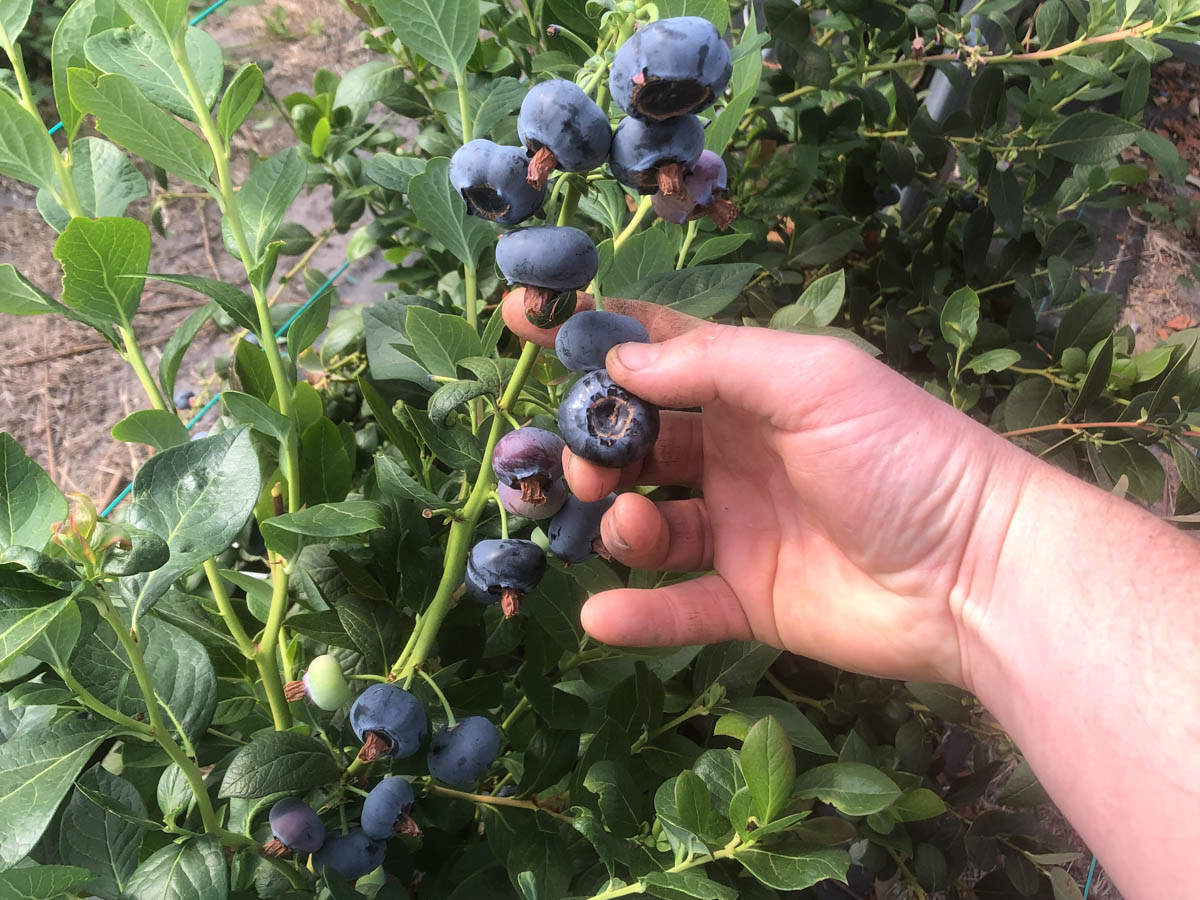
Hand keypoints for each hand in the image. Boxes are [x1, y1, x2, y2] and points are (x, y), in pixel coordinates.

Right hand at [503, 290, 1029, 687]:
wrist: (977, 572)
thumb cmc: (901, 454)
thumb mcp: (810, 379)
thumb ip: (711, 363)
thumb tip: (617, 360)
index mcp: (752, 388)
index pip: (658, 351)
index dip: (594, 338)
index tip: (525, 323)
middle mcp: (736, 453)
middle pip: (636, 444)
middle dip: (595, 449)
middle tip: (582, 469)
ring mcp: (740, 528)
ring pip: (648, 524)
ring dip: (617, 526)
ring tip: (625, 527)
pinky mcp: (749, 599)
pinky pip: (680, 606)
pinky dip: (640, 613)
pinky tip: (604, 617)